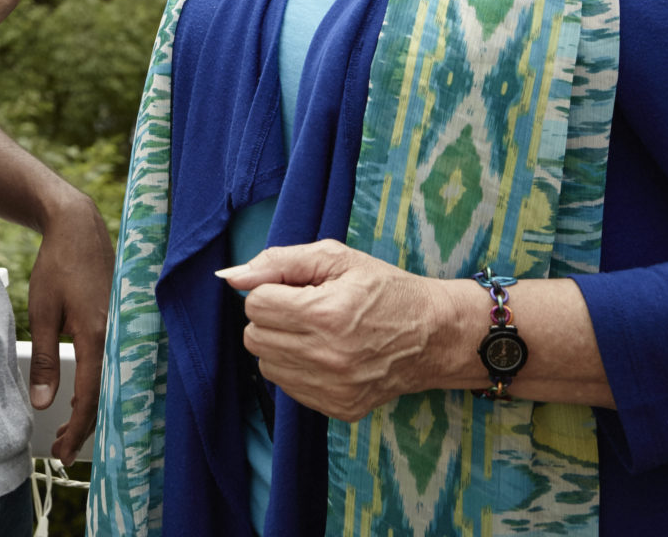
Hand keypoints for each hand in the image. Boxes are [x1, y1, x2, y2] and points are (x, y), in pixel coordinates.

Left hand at [26, 191, 113, 464]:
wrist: (79, 227)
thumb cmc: (59, 264)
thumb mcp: (42, 311)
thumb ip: (45, 358)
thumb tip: (43, 402)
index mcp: (96, 336)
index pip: (90, 397)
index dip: (76, 428)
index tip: (61, 451)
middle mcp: (117, 337)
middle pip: (105, 397)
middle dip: (85, 427)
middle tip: (63, 450)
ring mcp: (123, 330)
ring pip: (112, 383)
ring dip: (93, 408)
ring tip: (70, 430)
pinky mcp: (122, 323)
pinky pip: (115, 365)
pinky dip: (102, 386)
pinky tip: (85, 396)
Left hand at [218, 240, 458, 423]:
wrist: (436, 336)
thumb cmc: (386, 289)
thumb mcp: (336, 258)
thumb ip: (279, 262)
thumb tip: (231, 277)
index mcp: (325, 314)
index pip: (255, 304)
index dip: (271, 290)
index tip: (297, 289)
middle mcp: (327, 356)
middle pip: (254, 337)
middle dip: (271, 318)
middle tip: (304, 309)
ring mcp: (334, 388)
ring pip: (267, 365)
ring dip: (281, 345)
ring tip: (315, 332)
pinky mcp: (339, 408)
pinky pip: (289, 389)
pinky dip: (297, 369)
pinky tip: (325, 355)